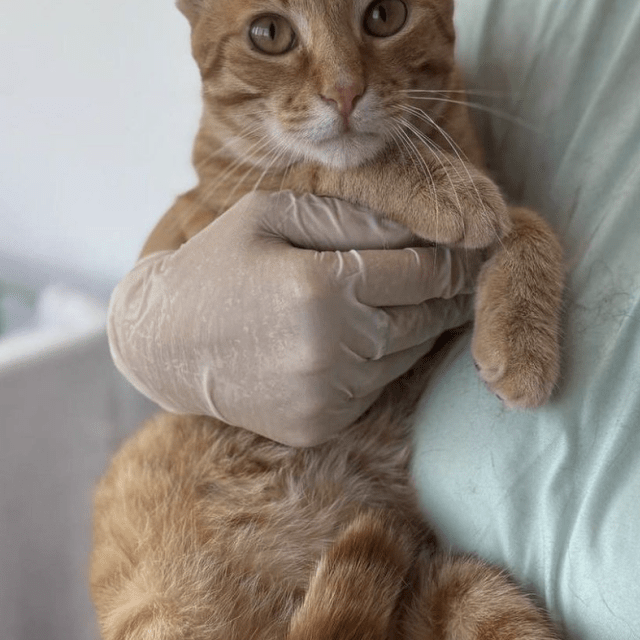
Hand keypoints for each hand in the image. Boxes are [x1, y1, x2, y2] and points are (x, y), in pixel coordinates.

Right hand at [107, 190, 474, 445]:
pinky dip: (383, 360)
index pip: (423, 273)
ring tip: (419, 301)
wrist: (163, 344)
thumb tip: (421, 226)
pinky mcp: (320, 424)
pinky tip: (369, 335)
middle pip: (425, 318)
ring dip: (418, 327)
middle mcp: (331, 348)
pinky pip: (377, 387)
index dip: (455, 260)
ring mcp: (326, 394)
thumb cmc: (217, 264)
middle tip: (465, 275)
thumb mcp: (272, 215)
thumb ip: (350, 217)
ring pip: (407, 355)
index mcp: (320, 286)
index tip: (476, 248)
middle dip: (449, 294)